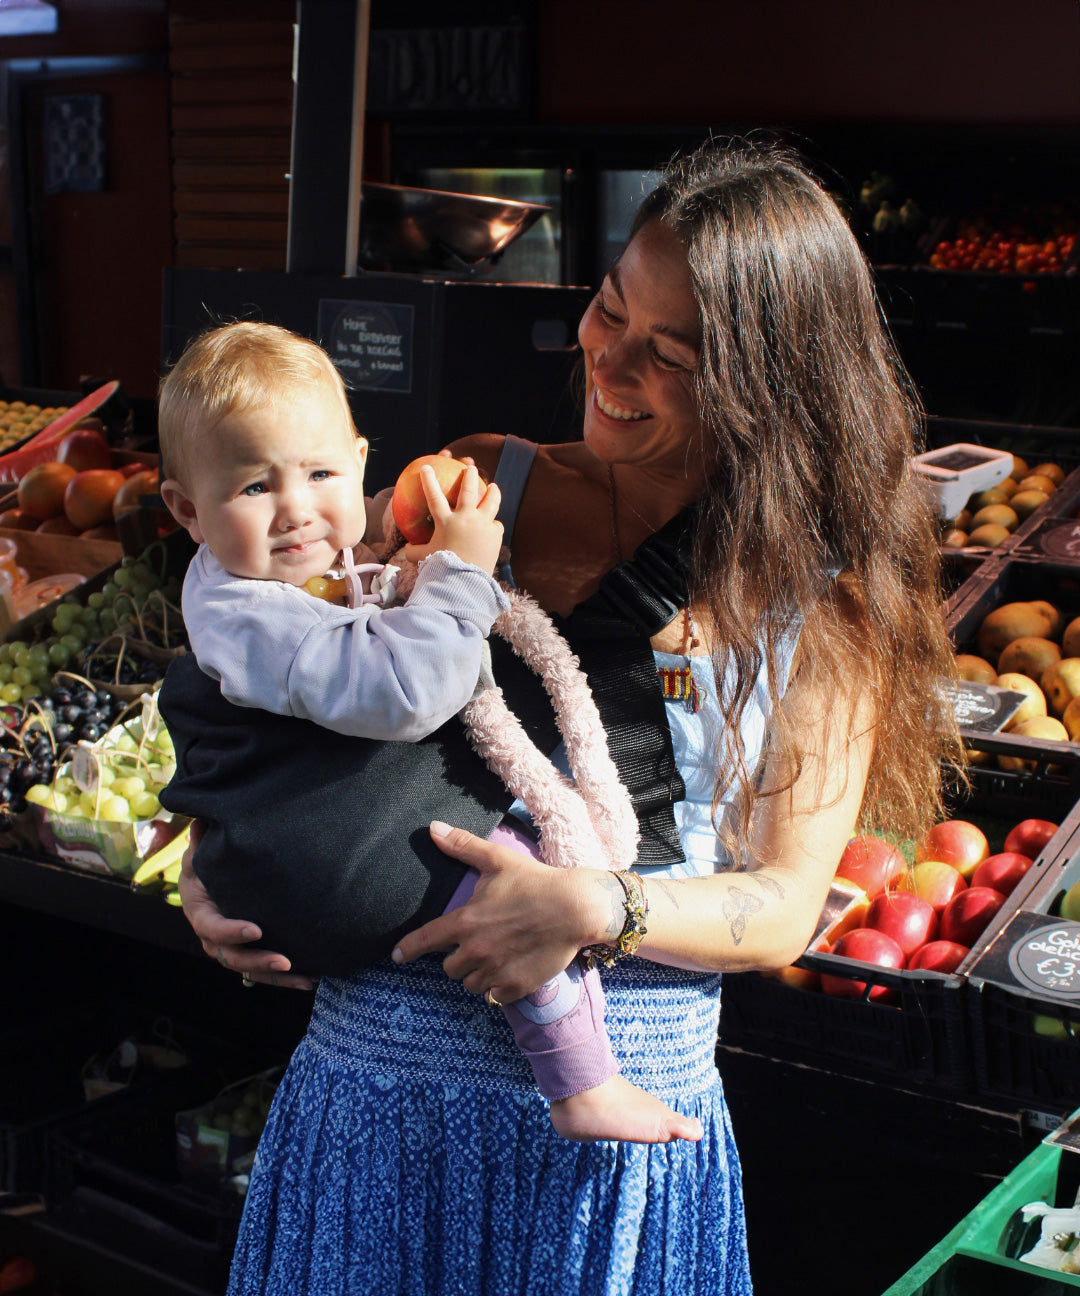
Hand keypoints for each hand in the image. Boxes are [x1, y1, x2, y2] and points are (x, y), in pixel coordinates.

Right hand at [177, 821, 314, 990]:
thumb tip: (204, 816)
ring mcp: (229, 946)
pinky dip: (284, 978)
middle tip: (285, 960)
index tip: (257, 930)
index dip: (231, 931)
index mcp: (199, 909)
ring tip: (304, 977)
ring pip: (249, 969)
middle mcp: (211, 933)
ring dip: (276, 976)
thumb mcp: (203, 846)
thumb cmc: (210, 856)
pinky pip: (262, 971)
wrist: (213, 873)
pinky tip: (310, 979)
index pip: (211, 927)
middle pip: (231, 957)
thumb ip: (204, 837)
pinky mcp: (248, 951)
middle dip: (258, 960)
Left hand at [392, 822, 601, 1003]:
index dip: (408, 949)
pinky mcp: (516, 986)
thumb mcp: (497, 859)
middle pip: (450, 968)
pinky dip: (499, 987)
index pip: (426, 940)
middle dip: (460, 958)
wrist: (574, 907)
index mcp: (466, 922)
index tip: (397, 957)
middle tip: (479, 944)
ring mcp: (496, 970)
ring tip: (496, 957)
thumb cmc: (535, 881)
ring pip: (472, 984)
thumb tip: (433, 828)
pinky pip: (495, 997)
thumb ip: (463, 846)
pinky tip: (510, 970)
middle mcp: (476, 950)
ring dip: (478, 974)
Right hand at [404, 464, 502, 573]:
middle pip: (468, 490)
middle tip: (471, 467)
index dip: (429, 480)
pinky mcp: (495, 534)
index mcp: (445, 521)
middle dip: (469, 475)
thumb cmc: (441, 568)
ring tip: (494, 487)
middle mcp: (465, 517)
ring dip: (493, 492)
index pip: (434, 496)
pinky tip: (494, 525)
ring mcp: (482, 524)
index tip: (427, 467)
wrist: (464, 580)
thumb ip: (414, 551)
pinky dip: (493, 525)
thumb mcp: (423, 559)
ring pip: (491, 501)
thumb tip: (406, 550)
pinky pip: (496, 525)